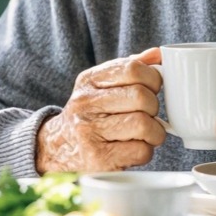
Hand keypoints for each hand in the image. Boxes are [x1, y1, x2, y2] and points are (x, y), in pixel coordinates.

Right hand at [36, 48, 165, 172]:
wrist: (57, 149)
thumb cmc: (89, 114)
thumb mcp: (101, 85)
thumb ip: (129, 68)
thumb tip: (158, 55)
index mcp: (89, 80)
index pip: (132, 68)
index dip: (153, 79)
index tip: (152, 89)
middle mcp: (85, 104)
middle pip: (141, 97)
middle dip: (154, 107)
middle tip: (149, 114)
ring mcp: (90, 132)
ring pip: (144, 124)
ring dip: (154, 132)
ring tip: (145, 133)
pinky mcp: (99, 160)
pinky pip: (141, 151)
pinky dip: (146, 151)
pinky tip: (134, 149)